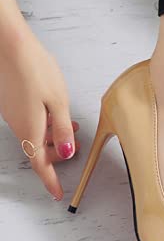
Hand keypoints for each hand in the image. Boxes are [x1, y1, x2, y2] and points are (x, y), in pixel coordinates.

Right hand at [0, 26, 79, 200]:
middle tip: (75, 148)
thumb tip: (67, 154)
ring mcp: (13, 114)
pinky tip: (57, 113)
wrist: (11, 47)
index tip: (58, 194)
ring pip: (35, 136)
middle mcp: (18, 125)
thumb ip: (63, 129)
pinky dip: (46, 124)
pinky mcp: (12, 104)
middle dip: (57, 154)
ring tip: (72, 127)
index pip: (40, 164)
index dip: (50, 180)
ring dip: (54, 137)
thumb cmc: (37, 71)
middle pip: (38, 151)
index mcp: (30, 129)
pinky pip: (30, 123)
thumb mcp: (58, 102)